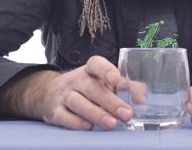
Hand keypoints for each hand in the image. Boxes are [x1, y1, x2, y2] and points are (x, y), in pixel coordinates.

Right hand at [0, 56, 132, 130]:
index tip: (115, 80)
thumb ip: (125, 87)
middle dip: (110, 101)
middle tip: (126, 114)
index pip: (97, 64)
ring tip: (111, 123)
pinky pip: (64, 116)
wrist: (49, 93)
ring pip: (78, 102)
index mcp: (90, 70)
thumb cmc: (86, 87)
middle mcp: (76, 80)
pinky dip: (76, 122)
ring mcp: (64, 95)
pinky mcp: (54, 111)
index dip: (106, 70)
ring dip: (96, 114)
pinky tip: (88, 127)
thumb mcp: (103, 82)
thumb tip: (142, 97)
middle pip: (92, 88)